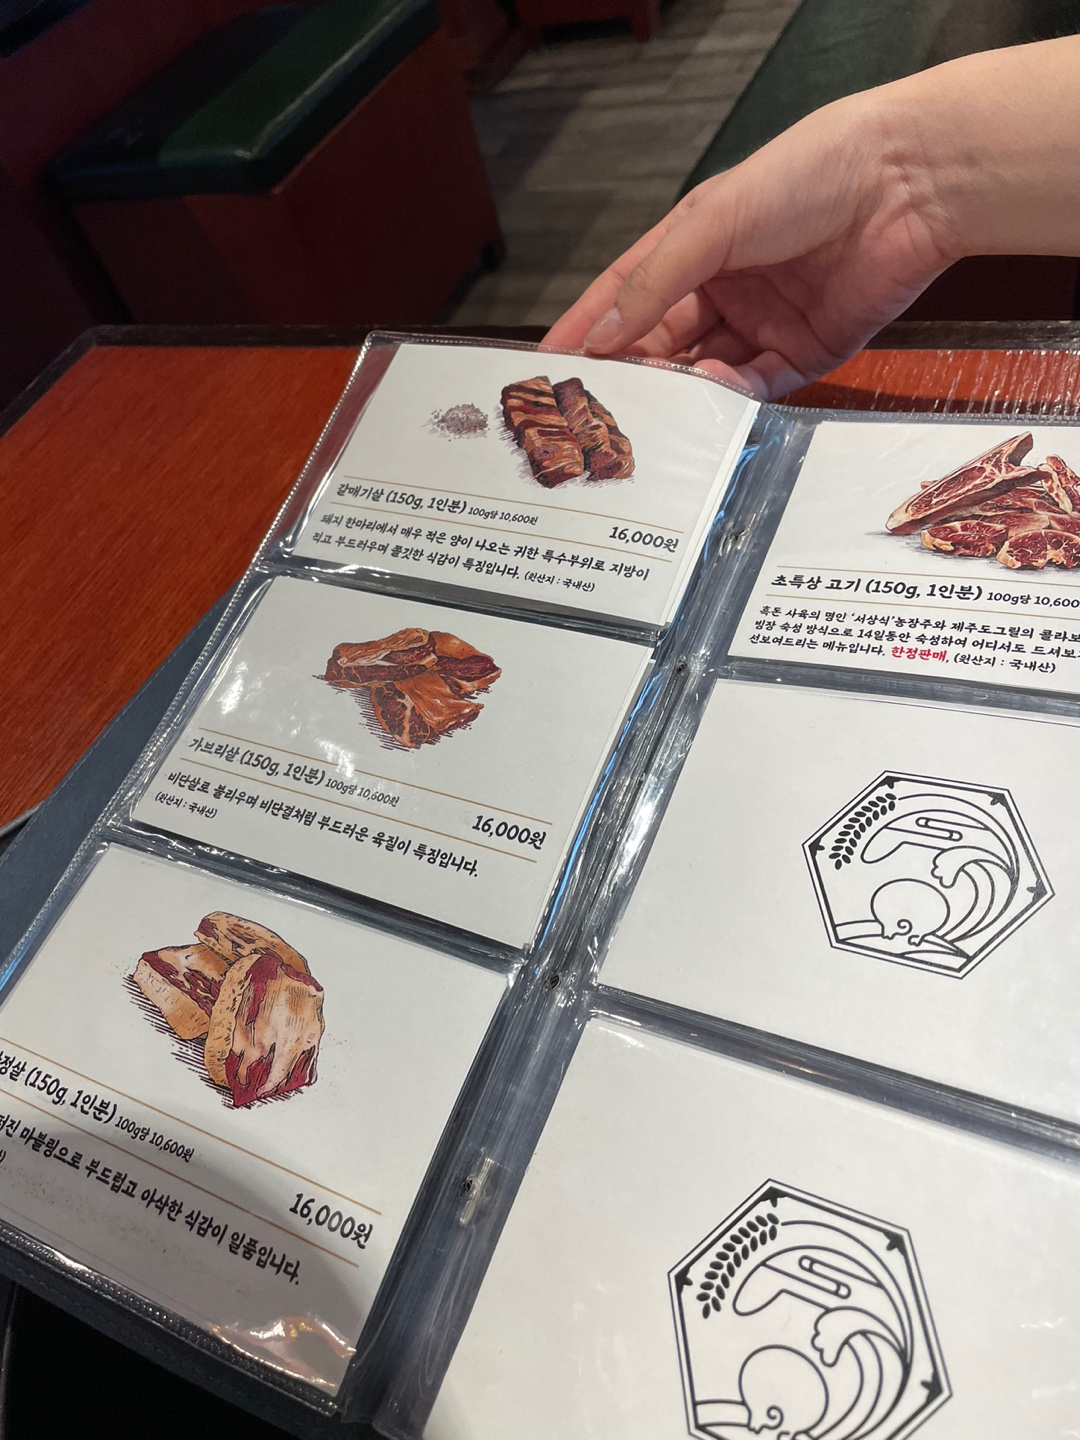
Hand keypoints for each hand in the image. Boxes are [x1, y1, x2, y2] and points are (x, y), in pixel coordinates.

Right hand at [543, 86, 955, 398]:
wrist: (907, 183)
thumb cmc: (809, 173)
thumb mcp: (713, 220)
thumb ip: (655, 282)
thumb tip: (602, 335)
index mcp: (694, 244)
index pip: (626, 294)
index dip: (588, 327)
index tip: (549, 365)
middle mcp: (724, 286)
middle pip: (662, 342)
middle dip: (633, 372)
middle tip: (599, 406)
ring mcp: (764, 322)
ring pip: (706, 372)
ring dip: (681, 391)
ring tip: (655, 408)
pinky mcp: (807, 352)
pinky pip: (758, 386)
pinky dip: (733, 394)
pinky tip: (714, 391)